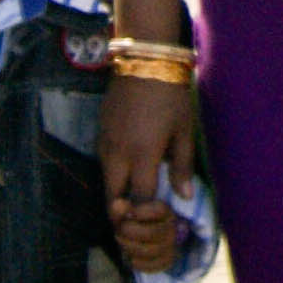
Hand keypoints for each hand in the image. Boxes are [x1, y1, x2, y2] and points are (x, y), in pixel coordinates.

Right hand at [102, 73, 200, 241]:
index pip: (139, 199)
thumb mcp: (183, 130)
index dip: (146, 214)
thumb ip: (182, 166)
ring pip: (105, 182)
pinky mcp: (98, 133)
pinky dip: (113, 174)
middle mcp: (117, 154)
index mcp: (142, 156)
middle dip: (124, 212)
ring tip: (134, 199)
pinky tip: (127, 172)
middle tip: (139, 219)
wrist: (144, 62)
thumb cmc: (171, 96)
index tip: (156, 220)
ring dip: (117, 194)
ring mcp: (104, 144)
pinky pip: (103, 163)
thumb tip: (184, 197)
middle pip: (113, 198)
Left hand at [110, 188, 183, 274]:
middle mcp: (172, 227)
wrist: (141, 236)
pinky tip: (129, 257)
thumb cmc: (131, 220)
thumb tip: (118, 204)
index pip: (159, 211)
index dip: (141, 213)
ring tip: (121, 242)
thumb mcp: (123, 212)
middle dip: (130, 232)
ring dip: (131, 248)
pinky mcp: (167, 260)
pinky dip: (138, 263)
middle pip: (153, 232)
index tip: (128, 214)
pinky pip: (154, 265)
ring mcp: (171, 245)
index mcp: (165, 211)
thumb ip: (120, 207)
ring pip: (152, 250)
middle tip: (118, 231)